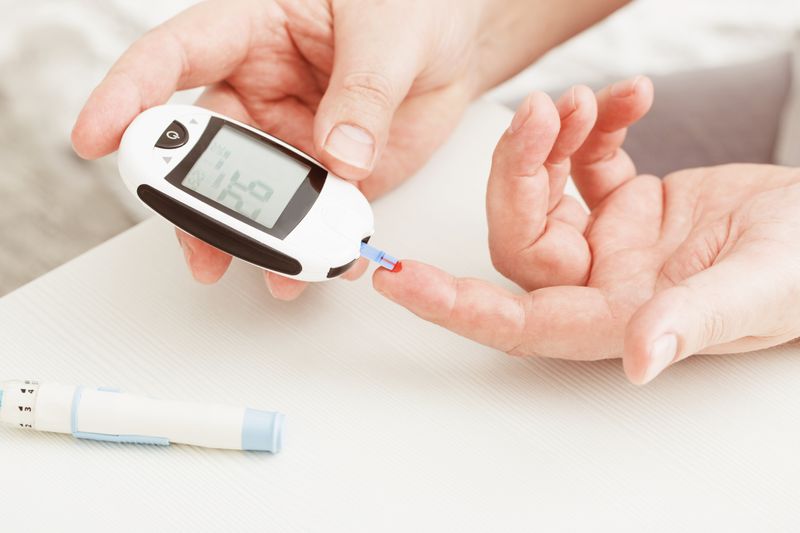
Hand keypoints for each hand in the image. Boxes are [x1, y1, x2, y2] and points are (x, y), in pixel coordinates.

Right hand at [72, 0, 629, 299]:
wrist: (457, 46)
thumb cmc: (415, 7)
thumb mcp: (389, 31)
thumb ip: (363, 92)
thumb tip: (342, 155)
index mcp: (255, 30)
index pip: (176, 56)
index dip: (129, 95)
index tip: (98, 137)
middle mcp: (260, 88)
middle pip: (205, 144)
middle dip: (192, 196)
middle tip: (197, 235)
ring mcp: (290, 136)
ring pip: (251, 192)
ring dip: (252, 235)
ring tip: (269, 267)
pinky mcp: (326, 173)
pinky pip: (307, 212)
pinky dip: (309, 244)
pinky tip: (315, 266)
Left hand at [373, 77, 799, 383]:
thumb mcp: (756, 290)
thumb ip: (694, 319)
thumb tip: (639, 359)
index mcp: (617, 321)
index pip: (516, 321)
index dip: (454, 306)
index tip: (399, 281)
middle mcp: (601, 286)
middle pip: (521, 236)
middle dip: (519, 172)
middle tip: (542, 113)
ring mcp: (611, 243)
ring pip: (542, 194)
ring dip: (550, 142)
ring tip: (582, 100)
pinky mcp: (627, 204)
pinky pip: (586, 163)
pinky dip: (595, 127)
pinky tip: (626, 99)